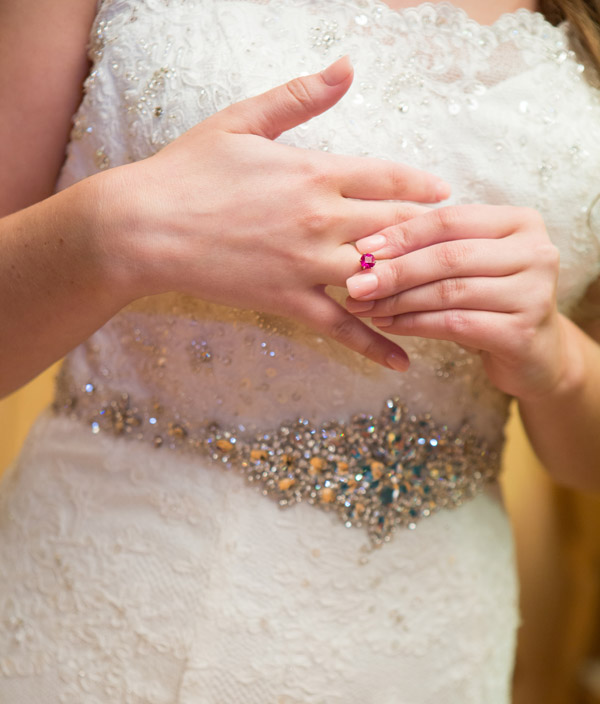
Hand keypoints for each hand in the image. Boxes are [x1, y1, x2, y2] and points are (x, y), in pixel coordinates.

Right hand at [112, 54, 448, 370]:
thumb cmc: (189, 170)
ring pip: (382, 276)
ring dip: (414, 283)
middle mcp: (323, 221)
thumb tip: (347, 65)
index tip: (445, 193)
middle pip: (398, 227)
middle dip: (429, 234)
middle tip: (454, 243)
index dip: (423, 186)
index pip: (390, 178)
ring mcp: (309, 266)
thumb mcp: (243, 120)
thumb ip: (301, 96)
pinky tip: (404, 361)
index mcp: (316, 172)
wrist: (145, 228)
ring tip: (441, 291)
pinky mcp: (290, 302)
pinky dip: (376, 344)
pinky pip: (344, 328)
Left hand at [345, 204, 568, 399]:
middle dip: (396, 271)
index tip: (363, 249)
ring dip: (399, 300)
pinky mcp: (521, 333)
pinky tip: (388, 325)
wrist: (535, 354)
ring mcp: (534, 293)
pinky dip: (415, 324)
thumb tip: (367, 250)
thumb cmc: (491, 302)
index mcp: (521, 222)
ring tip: (366, 307)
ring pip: (449, 292)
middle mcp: (536, 252)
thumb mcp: (469, 267)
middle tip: (356, 284)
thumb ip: (434, 250)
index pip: (451, 220)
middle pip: (449, 256)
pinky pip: (455, 324)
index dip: (404, 233)